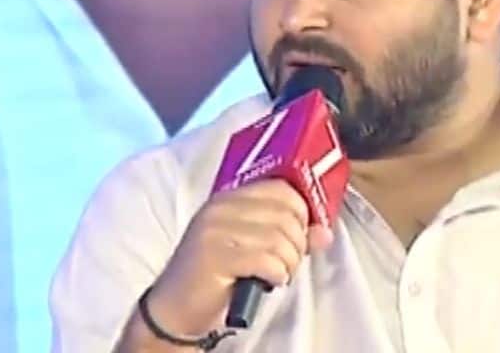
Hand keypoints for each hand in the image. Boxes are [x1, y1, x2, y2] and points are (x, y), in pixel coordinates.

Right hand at [143, 179, 333, 335]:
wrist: (174, 310)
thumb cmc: (215, 277)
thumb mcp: (254, 250)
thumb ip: (289, 236)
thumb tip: (325, 232)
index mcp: (228, 199)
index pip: (281, 189)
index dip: (300, 213)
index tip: (298, 236)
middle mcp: (220, 209)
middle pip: (285, 215)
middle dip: (297, 244)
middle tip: (287, 262)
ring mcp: (214, 231)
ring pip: (279, 239)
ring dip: (288, 263)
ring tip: (277, 274)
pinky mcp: (214, 257)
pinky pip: (267, 260)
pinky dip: (277, 274)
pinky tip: (268, 281)